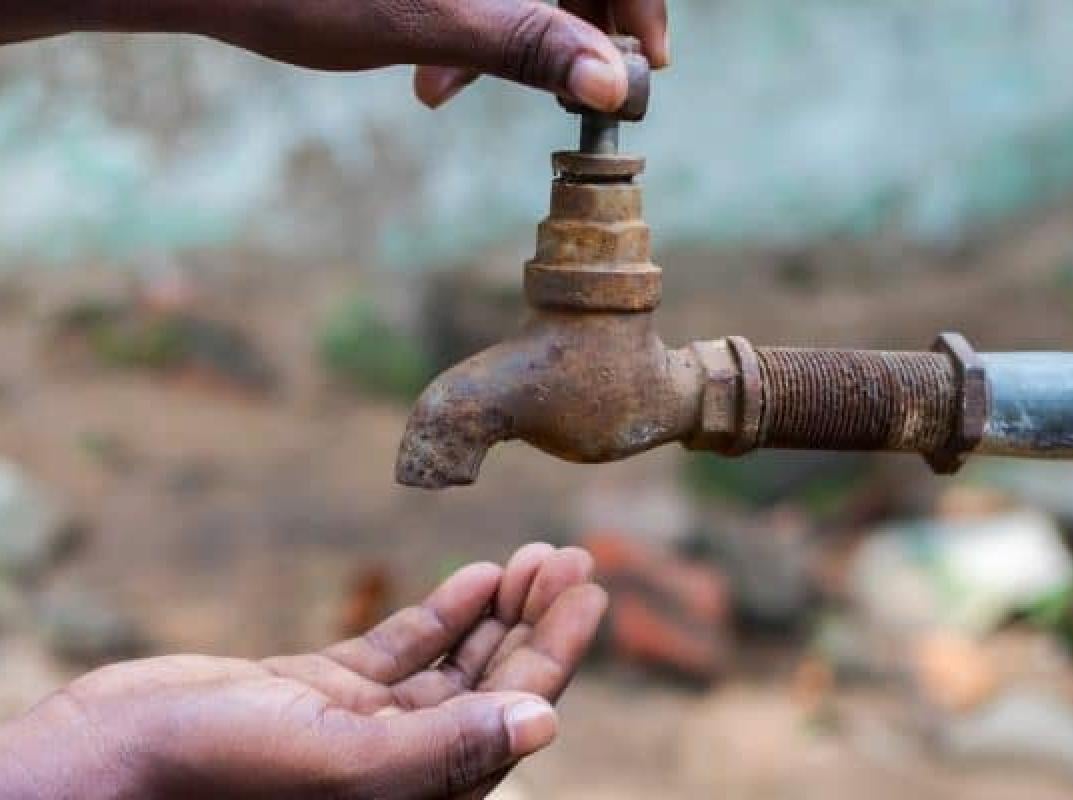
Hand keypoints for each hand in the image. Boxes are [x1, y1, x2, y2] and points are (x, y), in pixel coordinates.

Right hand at [0, 544, 606, 798]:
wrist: (108, 760)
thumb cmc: (214, 773)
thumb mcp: (342, 762)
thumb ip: (445, 747)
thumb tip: (546, 725)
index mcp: (421, 790)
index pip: (515, 712)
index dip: (559, 650)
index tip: (592, 588)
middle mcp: (402, 762)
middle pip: (495, 683)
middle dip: (538, 621)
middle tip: (575, 558)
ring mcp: (362, 724)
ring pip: (455, 663)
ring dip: (499, 610)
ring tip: (535, 558)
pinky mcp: (323, 691)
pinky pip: (402, 650)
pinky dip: (442, 613)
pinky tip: (477, 577)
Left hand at [6, 0, 667, 111]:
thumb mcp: (432, 20)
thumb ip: (532, 44)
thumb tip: (613, 82)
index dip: (639, 4)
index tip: (645, 62)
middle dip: (567, 28)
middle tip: (554, 93)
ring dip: (513, 38)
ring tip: (449, 88)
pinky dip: (474, 27)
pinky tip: (432, 71)